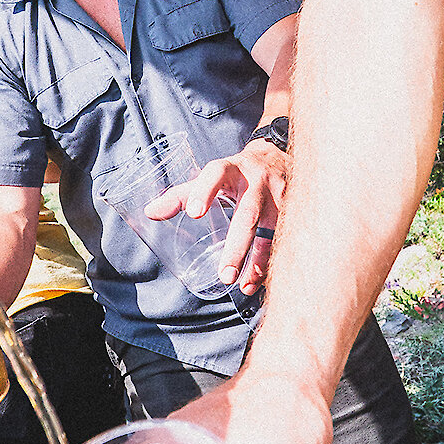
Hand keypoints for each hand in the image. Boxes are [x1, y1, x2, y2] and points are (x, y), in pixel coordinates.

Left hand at [144, 139, 285, 294]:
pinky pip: (283, 241)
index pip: (216, 174)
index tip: (194, 213)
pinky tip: (257, 282)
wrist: (278, 156)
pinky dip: (270, 263)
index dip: (204, 191)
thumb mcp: (211, 177)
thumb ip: (182, 195)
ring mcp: (278, 198)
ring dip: (258, 261)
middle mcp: (256, 182)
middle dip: (237, 246)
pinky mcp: (292, 212)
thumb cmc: (236, 173)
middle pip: (248, 215)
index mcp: (231, 169)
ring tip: (243, 286)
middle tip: (224, 274)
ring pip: (271, 233)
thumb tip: (151, 212)